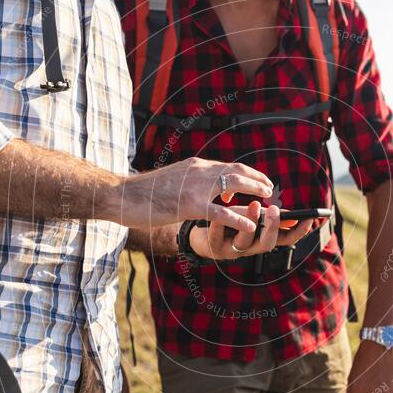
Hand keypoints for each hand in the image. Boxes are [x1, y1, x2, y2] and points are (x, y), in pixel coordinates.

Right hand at [104, 158, 273, 231]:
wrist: (123, 195)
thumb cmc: (146, 193)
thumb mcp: (175, 180)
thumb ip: (194, 182)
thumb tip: (210, 187)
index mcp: (196, 166)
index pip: (229, 166)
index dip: (249, 173)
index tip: (262, 181)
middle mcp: (198, 172)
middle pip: (236, 172)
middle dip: (257, 181)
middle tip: (270, 190)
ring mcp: (194, 188)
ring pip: (233, 185)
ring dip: (253, 192)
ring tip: (266, 203)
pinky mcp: (188, 205)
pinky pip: (219, 213)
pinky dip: (237, 219)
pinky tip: (250, 226)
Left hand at [189, 202, 313, 259]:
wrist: (199, 234)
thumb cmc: (230, 223)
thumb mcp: (250, 218)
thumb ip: (267, 218)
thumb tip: (293, 218)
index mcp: (262, 240)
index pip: (286, 239)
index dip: (299, 232)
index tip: (310, 219)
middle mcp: (250, 249)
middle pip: (267, 245)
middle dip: (272, 228)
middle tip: (275, 210)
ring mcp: (232, 251)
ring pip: (243, 242)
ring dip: (249, 223)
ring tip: (253, 205)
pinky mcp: (214, 249)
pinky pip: (217, 237)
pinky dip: (218, 226)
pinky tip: (218, 216)